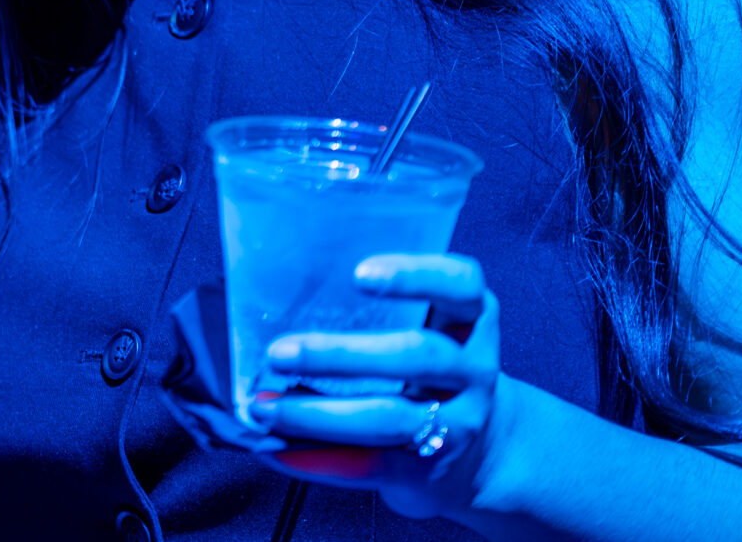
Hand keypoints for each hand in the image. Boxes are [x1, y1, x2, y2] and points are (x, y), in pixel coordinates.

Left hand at [250, 252, 499, 521]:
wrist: (477, 454)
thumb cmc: (423, 369)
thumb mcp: (424, 327)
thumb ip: (372, 310)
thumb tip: (266, 304)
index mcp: (468, 318)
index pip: (462, 285)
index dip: (416, 275)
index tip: (358, 274)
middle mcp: (472, 368)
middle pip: (417, 355)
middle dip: (340, 355)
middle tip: (277, 354)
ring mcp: (458, 422)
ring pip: (390, 417)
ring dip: (317, 414)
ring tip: (264, 407)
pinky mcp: (429, 468)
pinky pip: (371, 465)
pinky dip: (315, 460)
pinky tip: (273, 449)